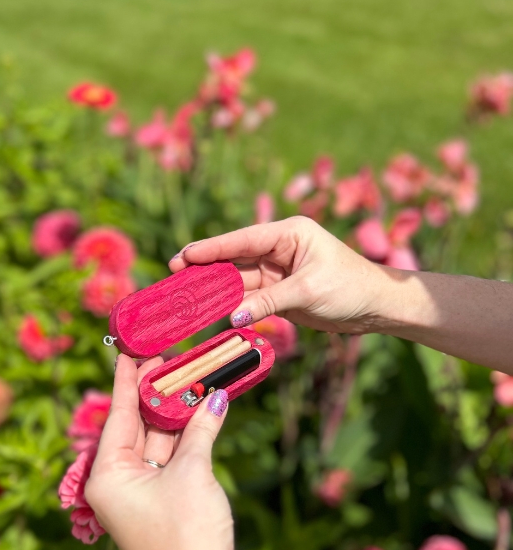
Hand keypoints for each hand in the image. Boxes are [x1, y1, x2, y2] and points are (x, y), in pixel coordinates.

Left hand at [85, 354, 241, 549]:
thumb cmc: (187, 530)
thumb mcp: (192, 471)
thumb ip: (200, 430)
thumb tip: (216, 398)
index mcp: (106, 476)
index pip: (116, 416)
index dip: (126, 381)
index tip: (128, 352)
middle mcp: (116, 485)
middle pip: (134, 428)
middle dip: (154, 395)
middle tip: (166, 360)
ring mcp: (138, 497)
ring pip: (154, 445)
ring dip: (173, 417)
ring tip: (188, 379)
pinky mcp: (160, 506)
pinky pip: (168, 462)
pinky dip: (184, 440)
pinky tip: (200, 412)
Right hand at [170, 216, 391, 334]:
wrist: (377, 307)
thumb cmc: (351, 288)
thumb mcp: (308, 291)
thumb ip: (269, 302)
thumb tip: (233, 316)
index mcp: (289, 233)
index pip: (242, 240)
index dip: (211, 248)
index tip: (184, 255)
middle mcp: (280, 248)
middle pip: (235, 259)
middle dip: (206, 268)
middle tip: (173, 275)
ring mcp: (278, 271)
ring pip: (239, 280)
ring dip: (215, 289)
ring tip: (185, 296)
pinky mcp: (279, 292)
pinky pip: (249, 298)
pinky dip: (232, 305)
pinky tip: (211, 311)